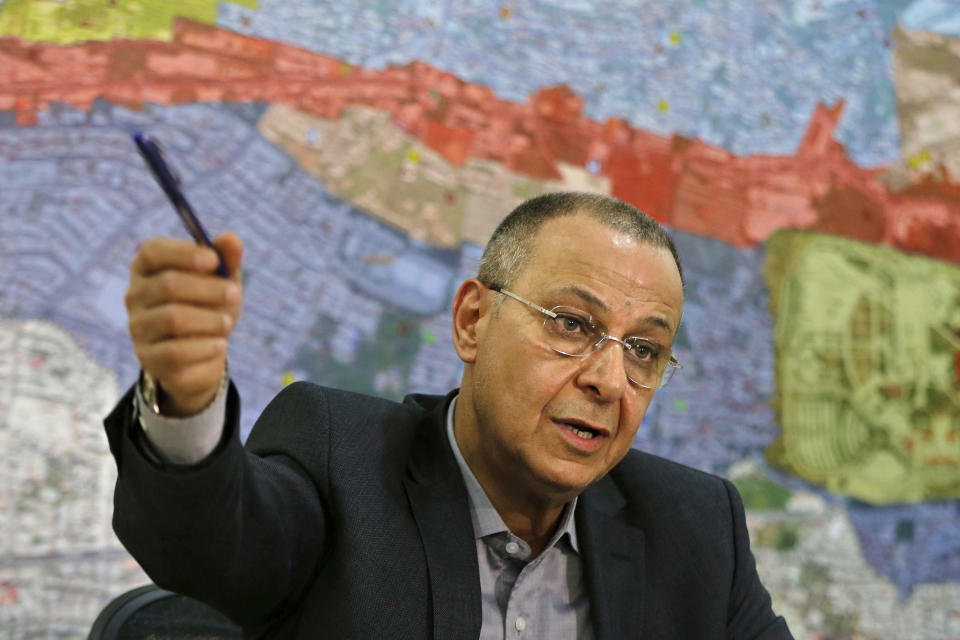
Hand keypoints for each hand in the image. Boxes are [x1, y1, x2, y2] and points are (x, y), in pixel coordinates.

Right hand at [125, 233, 243, 415]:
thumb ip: (227, 259)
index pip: (152, 251)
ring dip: (210, 320)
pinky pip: (176, 351)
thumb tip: (230, 238)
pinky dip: (205, 347)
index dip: (184, 253)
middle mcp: (135, 295)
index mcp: (148, 267)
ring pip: (173, 319)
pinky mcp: (147, 357)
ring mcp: (137, 327)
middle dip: (208, 289)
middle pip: (168, 285)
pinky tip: (220, 344)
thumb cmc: (211, 306)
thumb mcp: (223, 280)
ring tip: (226, 322)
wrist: (206, 352)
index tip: (214, 261)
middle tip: (234, 294)